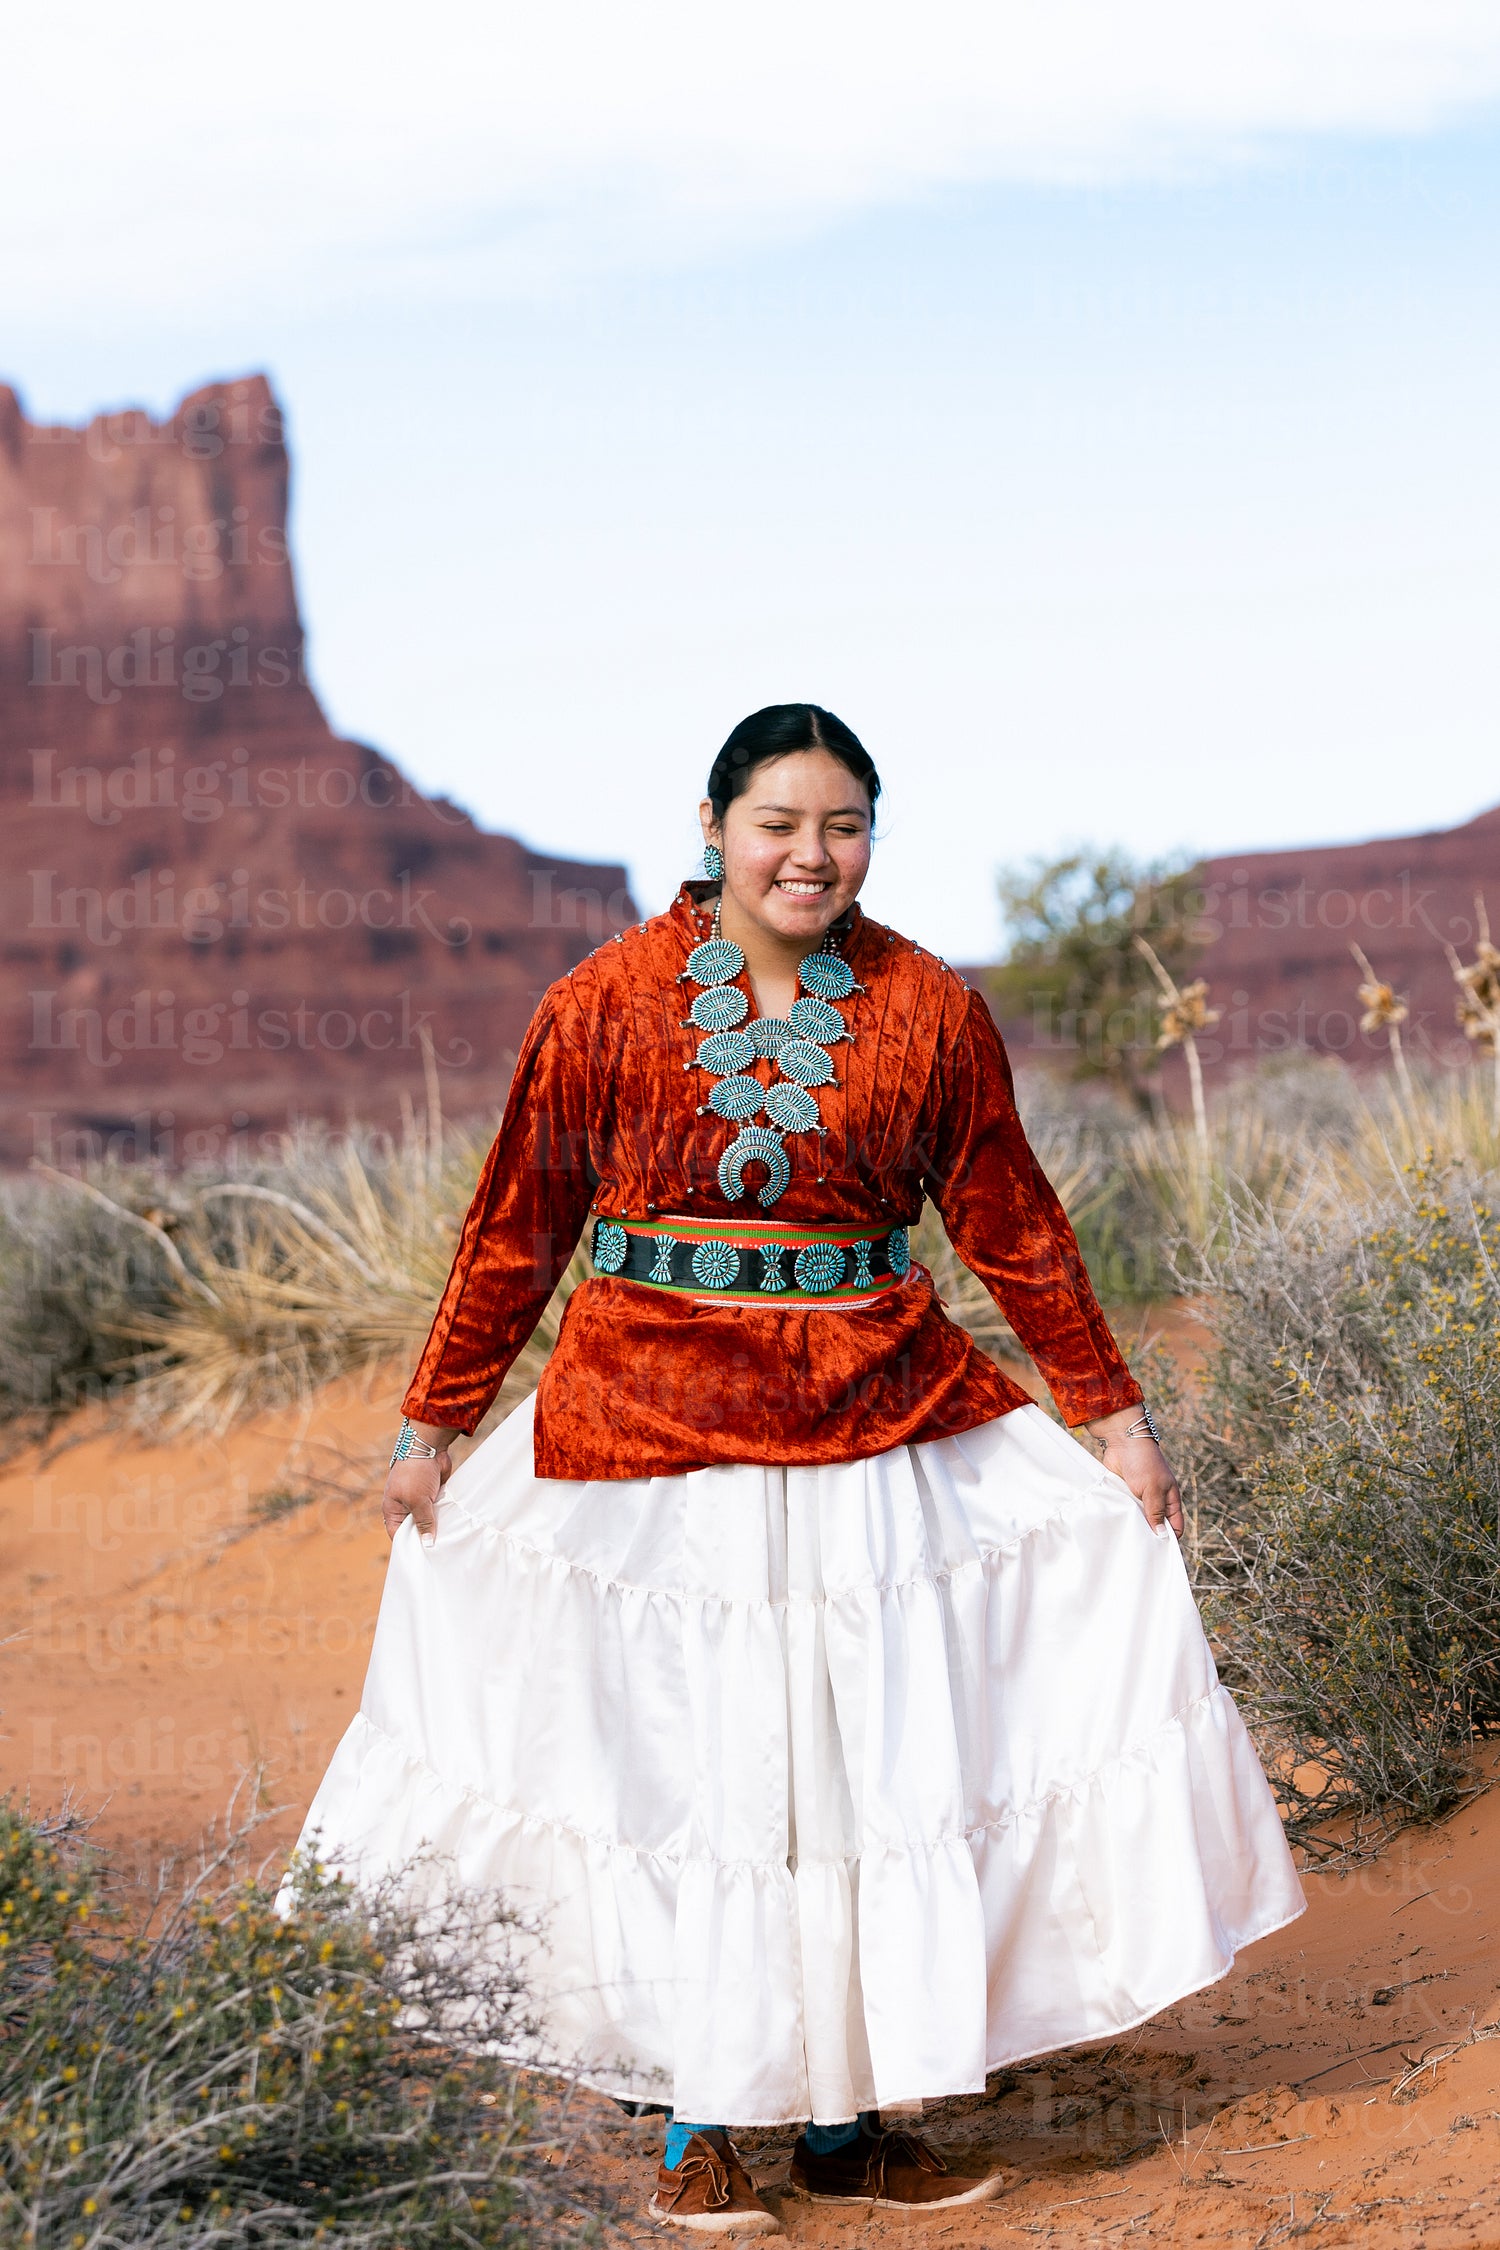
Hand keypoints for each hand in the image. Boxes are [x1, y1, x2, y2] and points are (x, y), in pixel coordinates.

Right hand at [381, 1441, 454, 1544]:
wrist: (429, 1446)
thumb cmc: (415, 1473)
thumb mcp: (418, 1501)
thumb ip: (423, 1522)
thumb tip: (427, 1544)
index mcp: (392, 1509)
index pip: (398, 1534)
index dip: (408, 1545)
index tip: (422, 1558)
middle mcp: (404, 1506)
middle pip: (414, 1528)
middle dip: (425, 1537)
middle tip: (438, 1553)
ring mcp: (418, 1499)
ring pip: (427, 1519)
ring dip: (436, 1526)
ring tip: (448, 1543)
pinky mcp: (432, 1494)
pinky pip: (437, 1510)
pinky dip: (444, 1516)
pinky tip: (454, 1527)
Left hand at [1086, 1409, 1183, 1538]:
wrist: (1122, 1441)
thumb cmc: (1143, 1462)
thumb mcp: (1153, 1489)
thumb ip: (1155, 1511)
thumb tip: (1161, 1535)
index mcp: (1170, 1500)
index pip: (1174, 1526)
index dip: (1169, 1539)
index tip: (1158, 1553)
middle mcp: (1156, 1501)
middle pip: (1155, 1526)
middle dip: (1149, 1536)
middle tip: (1139, 1551)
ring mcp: (1139, 1499)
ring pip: (1139, 1520)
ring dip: (1133, 1527)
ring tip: (1126, 1542)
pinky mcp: (1125, 1495)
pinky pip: (1125, 1511)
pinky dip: (1122, 1518)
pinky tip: (1115, 1528)